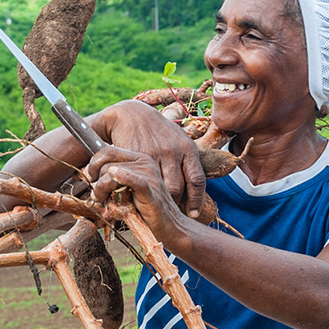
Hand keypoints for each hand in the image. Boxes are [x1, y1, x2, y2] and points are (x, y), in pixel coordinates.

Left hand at [85, 145, 189, 239]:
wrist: (171, 227)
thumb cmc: (147, 211)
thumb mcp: (127, 190)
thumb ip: (113, 180)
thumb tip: (90, 175)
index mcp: (139, 159)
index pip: (108, 151)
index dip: (94, 164)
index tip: (90, 179)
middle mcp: (145, 162)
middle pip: (107, 163)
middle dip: (97, 181)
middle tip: (98, 197)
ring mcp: (149, 174)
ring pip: (112, 173)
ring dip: (102, 189)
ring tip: (105, 202)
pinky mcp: (151, 189)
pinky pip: (132, 180)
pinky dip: (121, 177)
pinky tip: (113, 179)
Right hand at [97, 100, 206, 218]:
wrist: (132, 114)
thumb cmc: (158, 131)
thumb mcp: (179, 140)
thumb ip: (188, 161)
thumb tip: (196, 186)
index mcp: (187, 149)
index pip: (197, 180)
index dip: (196, 201)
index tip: (193, 214)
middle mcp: (173, 152)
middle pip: (178, 188)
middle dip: (175, 203)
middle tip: (172, 213)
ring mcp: (154, 154)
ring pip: (160, 187)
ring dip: (158, 200)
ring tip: (156, 208)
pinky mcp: (137, 156)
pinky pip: (142, 180)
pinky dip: (142, 190)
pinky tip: (140, 197)